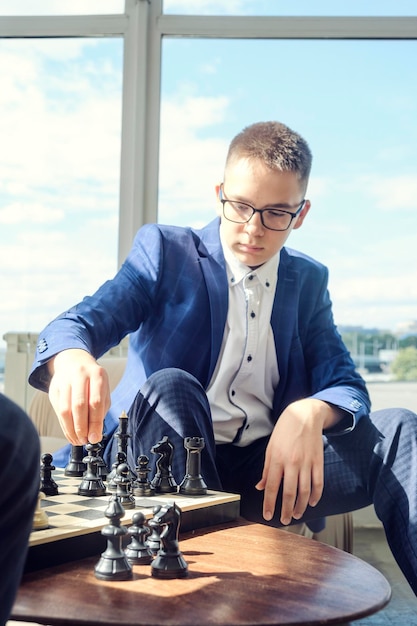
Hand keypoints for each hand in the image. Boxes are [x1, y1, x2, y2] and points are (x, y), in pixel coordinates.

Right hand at [48, 349, 110, 445]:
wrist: (74, 361)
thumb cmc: (92, 379)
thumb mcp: (102, 389)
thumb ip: (101, 408)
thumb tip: (95, 433)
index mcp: (97, 375)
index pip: (95, 402)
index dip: (95, 423)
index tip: (95, 437)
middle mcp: (80, 375)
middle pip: (79, 405)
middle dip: (82, 427)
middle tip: (85, 440)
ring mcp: (64, 380)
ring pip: (65, 409)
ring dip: (71, 429)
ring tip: (77, 440)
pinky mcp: (53, 388)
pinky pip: (57, 410)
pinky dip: (64, 426)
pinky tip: (70, 434)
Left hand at [255, 399, 342, 524]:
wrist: (304, 415)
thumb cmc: (284, 430)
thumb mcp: (270, 447)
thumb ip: (266, 469)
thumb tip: (261, 487)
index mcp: (277, 459)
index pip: (272, 487)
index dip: (270, 504)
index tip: (268, 515)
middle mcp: (292, 463)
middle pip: (290, 493)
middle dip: (286, 510)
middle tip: (283, 520)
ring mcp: (306, 463)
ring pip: (305, 492)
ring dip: (301, 507)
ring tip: (296, 515)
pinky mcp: (318, 462)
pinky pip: (318, 483)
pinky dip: (316, 496)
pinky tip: (312, 503)